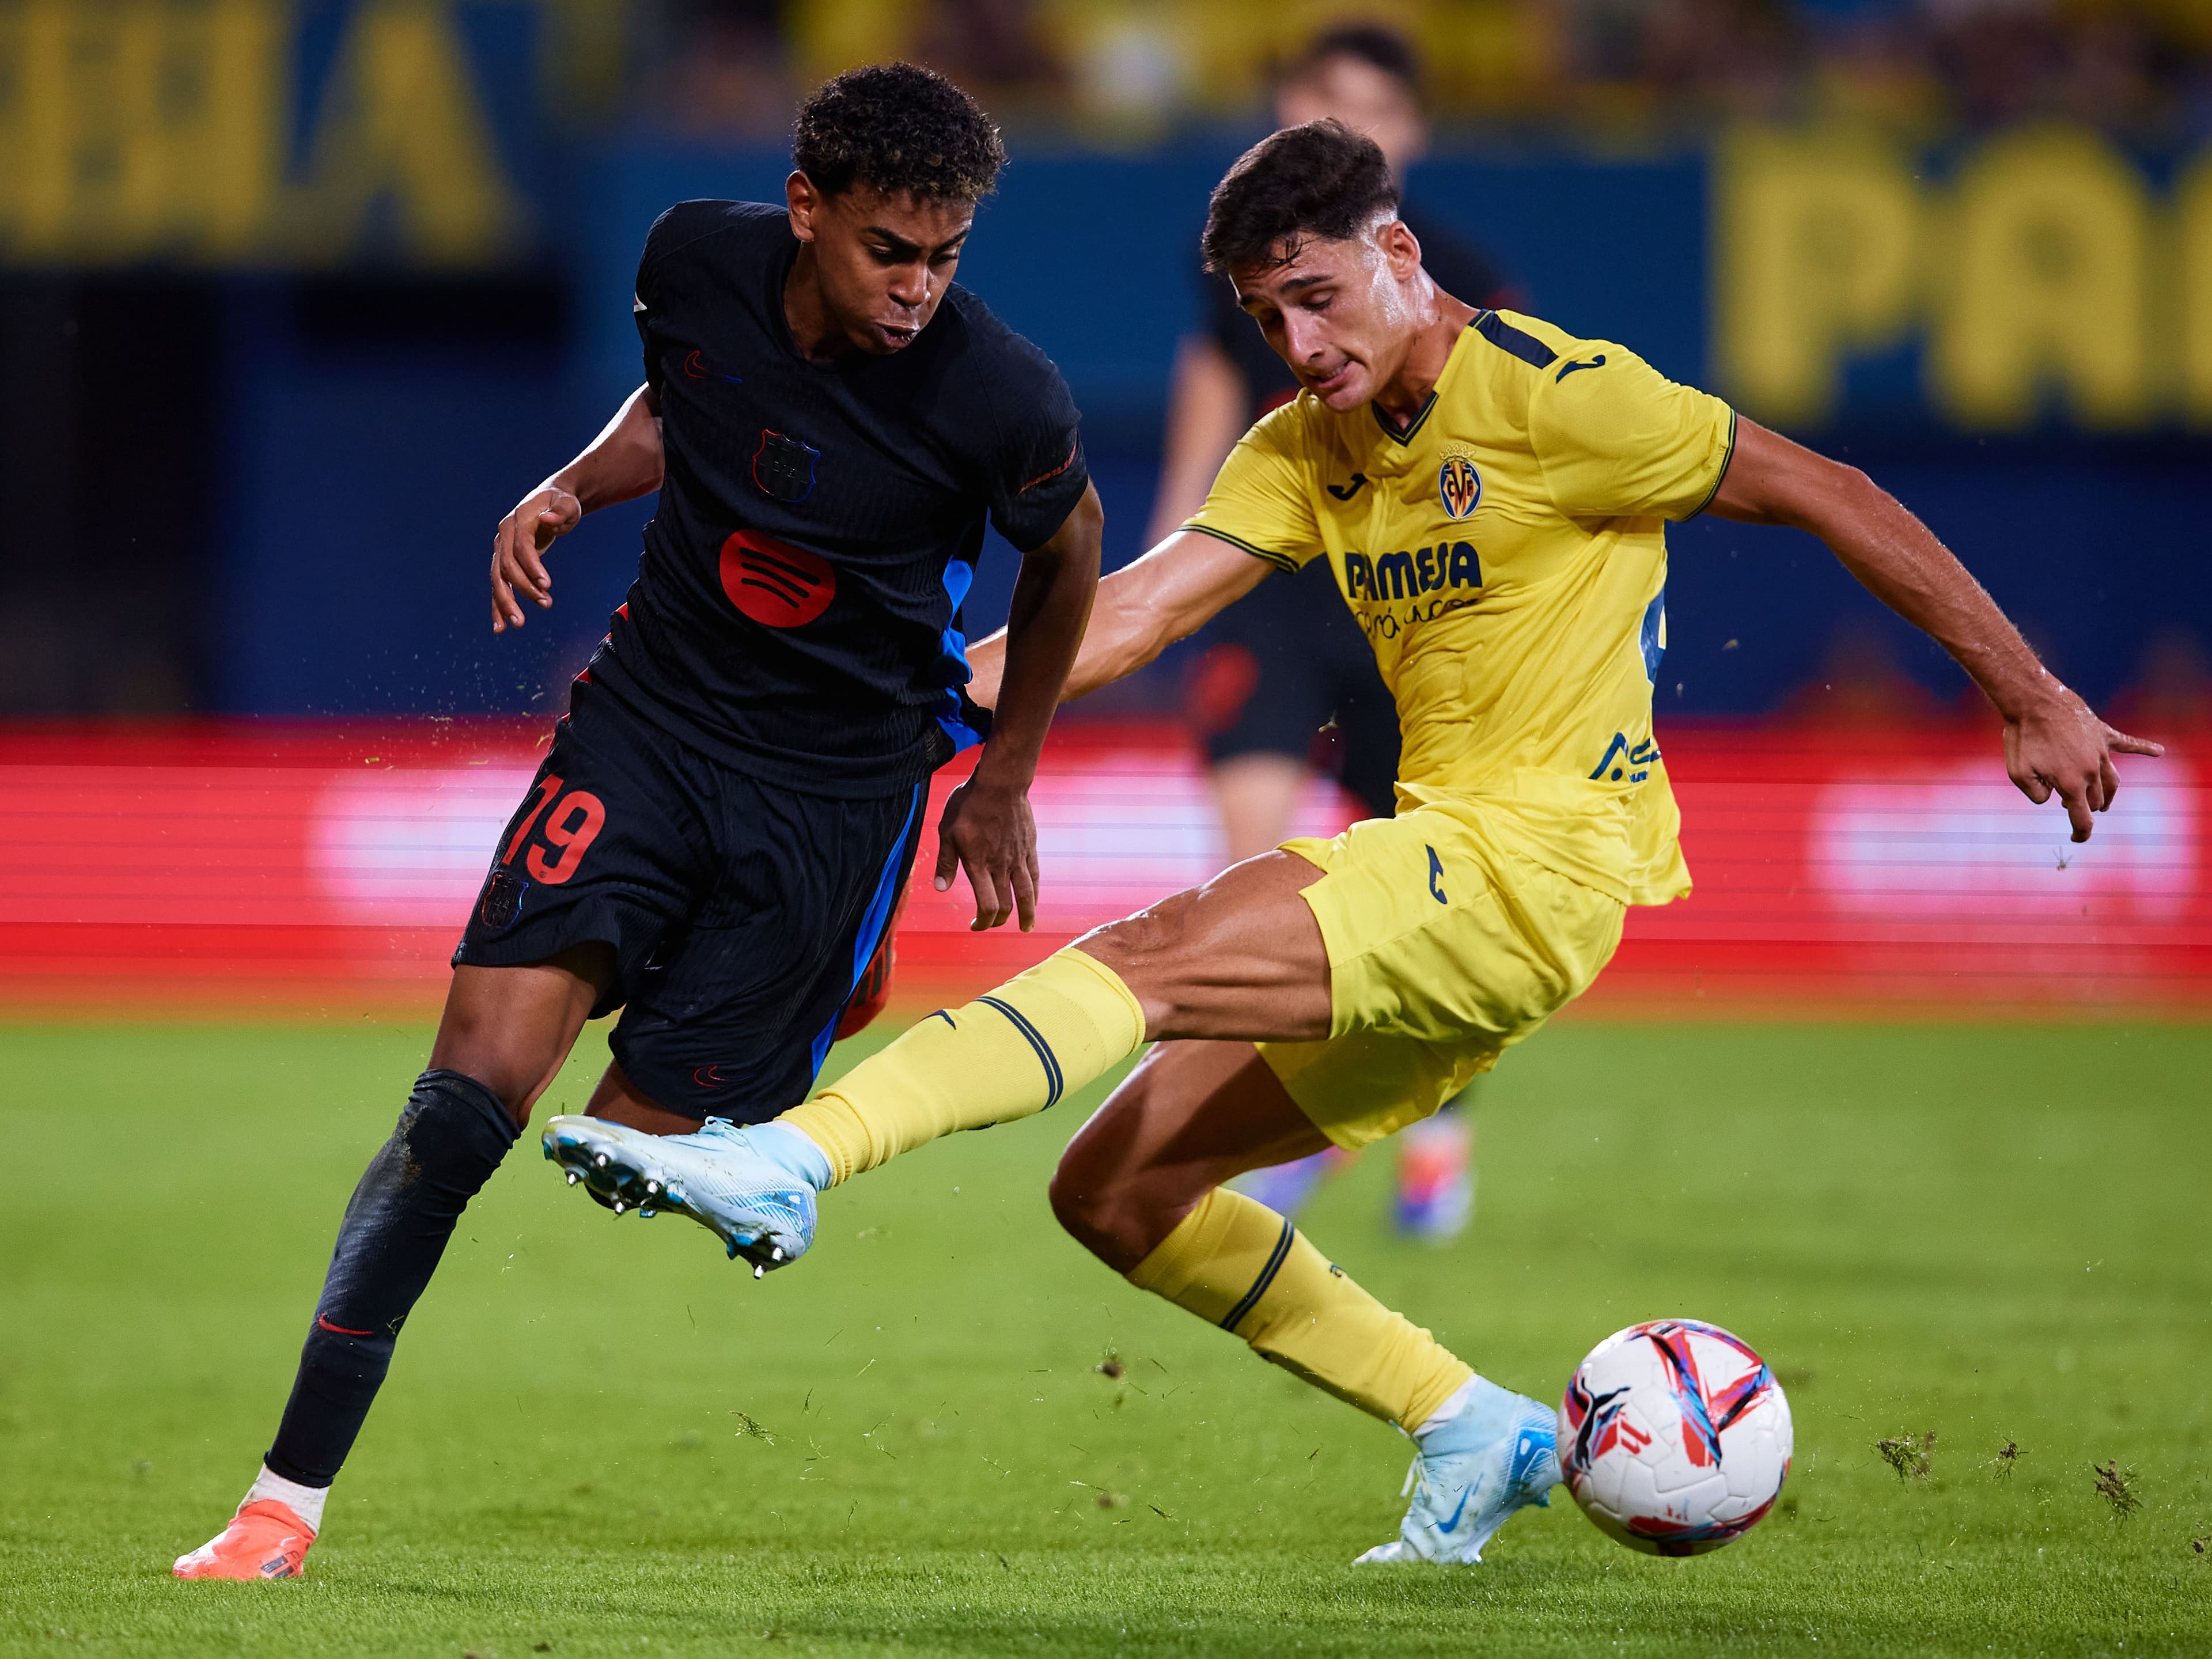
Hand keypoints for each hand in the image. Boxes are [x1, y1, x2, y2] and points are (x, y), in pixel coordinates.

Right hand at [491, 485, 581, 632]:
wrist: (549, 501)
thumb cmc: (561, 502)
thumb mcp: (566, 503)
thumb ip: (560, 511)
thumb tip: (549, 518)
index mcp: (518, 520)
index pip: (521, 546)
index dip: (532, 565)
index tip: (547, 584)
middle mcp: (504, 535)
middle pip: (506, 566)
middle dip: (524, 588)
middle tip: (546, 604)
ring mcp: (501, 549)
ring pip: (498, 579)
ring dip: (506, 602)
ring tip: (518, 623)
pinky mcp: (504, 562)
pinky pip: (499, 586)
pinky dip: (498, 606)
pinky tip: (500, 627)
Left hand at [933, 772, 1038, 931]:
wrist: (1000, 783)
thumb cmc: (969, 804)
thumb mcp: (948, 831)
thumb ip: (946, 862)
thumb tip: (940, 888)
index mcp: (978, 864)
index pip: (987, 905)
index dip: (983, 922)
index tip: (976, 925)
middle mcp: (1000, 866)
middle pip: (1006, 905)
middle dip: (999, 922)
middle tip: (991, 924)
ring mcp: (1018, 858)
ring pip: (1026, 895)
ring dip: (1026, 915)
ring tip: (1026, 927)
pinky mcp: (1029, 848)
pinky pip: (1035, 876)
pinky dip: (1034, 893)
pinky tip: (1033, 901)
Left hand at [2001, 685, 2161, 842]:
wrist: (2033, 703)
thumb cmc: (2022, 737)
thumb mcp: (2018, 774)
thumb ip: (2036, 795)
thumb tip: (2053, 798)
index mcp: (2071, 784)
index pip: (2082, 818)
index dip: (2080, 833)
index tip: (2076, 839)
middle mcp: (2091, 771)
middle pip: (2097, 799)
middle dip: (2085, 807)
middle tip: (2067, 804)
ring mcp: (2100, 751)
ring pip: (2112, 780)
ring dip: (2107, 794)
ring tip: (2103, 802)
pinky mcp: (2102, 733)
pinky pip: (2128, 743)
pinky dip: (2144, 748)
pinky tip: (2159, 751)